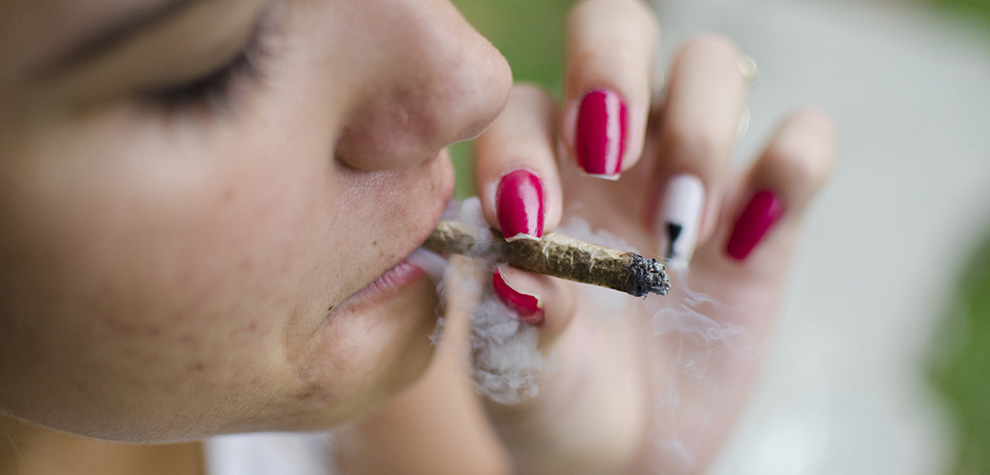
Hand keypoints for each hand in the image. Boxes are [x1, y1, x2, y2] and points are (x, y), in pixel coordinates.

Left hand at [473, 0, 836, 472]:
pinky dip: (793, 164)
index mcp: (535, 172)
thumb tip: (523, 268)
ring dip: (699, 132)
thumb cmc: (557, 395)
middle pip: (615, 30)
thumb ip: (517, 318)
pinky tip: (746, 241)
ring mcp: (692, 169)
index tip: (532, 221)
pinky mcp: (768, 208)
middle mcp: (612, 150)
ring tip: (679, 230)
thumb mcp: (521, 370)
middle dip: (612, 69)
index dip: (521, 148)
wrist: (630, 449)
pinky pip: (805, 137)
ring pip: (710, 65)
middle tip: (610, 156)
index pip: (519, 109)